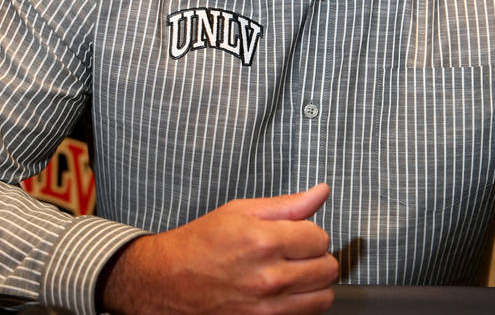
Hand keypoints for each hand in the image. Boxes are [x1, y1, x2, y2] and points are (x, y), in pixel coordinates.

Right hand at [100, 183, 336, 313]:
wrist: (166, 281)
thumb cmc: (199, 244)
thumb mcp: (239, 212)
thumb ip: (286, 205)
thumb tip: (321, 192)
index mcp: (263, 241)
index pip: (320, 238)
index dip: (310, 233)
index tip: (297, 234)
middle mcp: (269, 278)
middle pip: (328, 268)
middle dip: (316, 257)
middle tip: (295, 253)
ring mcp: (267, 308)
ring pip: (323, 297)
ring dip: (313, 284)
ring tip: (293, 274)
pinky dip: (300, 304)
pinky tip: (282, 292)